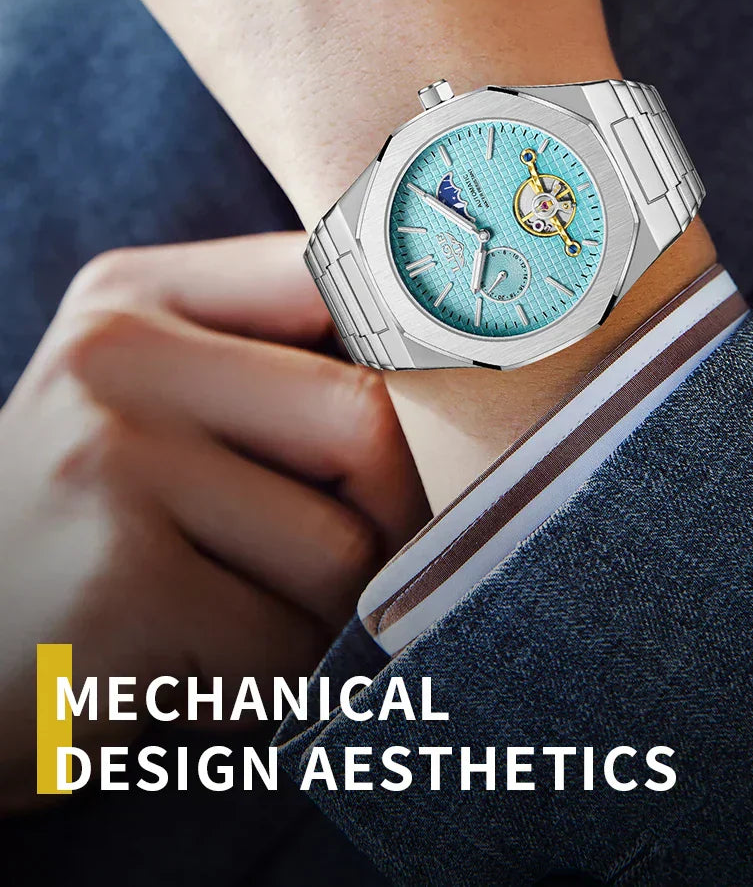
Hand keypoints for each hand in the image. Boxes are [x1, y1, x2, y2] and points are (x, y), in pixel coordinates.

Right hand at [0, 234, 425, 811]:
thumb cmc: (81, 538)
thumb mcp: (146, 414)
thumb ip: (268, 372)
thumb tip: (462, 382)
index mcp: (132, 295)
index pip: (337, 275)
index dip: (415, 355)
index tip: (448, 417)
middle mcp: (115, 354)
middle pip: (368, 421)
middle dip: (388, 522)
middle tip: (345, 571)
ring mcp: (109, 458)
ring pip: (343, 549)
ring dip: (321, 621)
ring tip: (235, 625)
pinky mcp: (117, 577)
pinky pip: (286, 644)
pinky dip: (272, 685)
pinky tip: (196, 675)